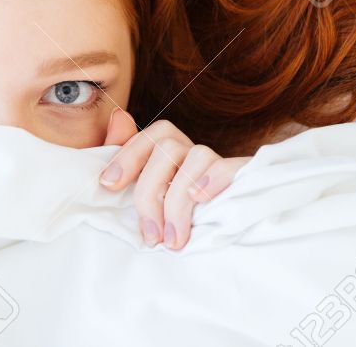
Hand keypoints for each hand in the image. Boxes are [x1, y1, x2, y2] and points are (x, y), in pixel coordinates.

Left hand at [98, 109, 250, 250]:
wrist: (235, 238)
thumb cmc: (181, 219)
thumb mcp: (150, 194)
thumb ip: (130, 158)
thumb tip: (118, 115)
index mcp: (174, 153)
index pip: (152, 135)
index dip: (128, 154)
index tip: (109, 184)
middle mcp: (195, 152)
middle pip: (167, 148)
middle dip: (149, 192)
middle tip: (150, 235)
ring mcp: (221, 164)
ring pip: (196, 155)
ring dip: (177, 200)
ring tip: (173, 240)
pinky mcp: (246, 177)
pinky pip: (227, 167)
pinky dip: (212, 180)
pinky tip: (199, 201)